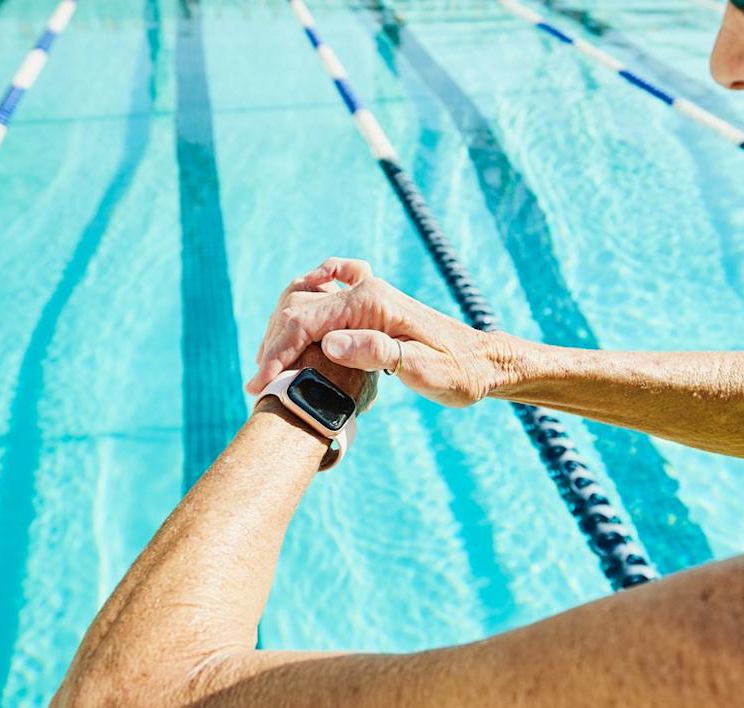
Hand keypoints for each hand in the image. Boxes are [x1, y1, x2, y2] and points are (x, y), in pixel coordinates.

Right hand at [246, 258, 512, 407]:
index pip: (307, 323)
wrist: (484, 362)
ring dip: (283, 327)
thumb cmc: (458, 373)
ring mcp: (370, 293)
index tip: (259, 386)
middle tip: (259, 386)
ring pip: (307, 299)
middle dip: (273, 346)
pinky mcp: (374, 303)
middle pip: (299, 309)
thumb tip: (331, 343)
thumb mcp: (422, 371)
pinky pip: (332, 286)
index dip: (277, 355)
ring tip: (269, 366)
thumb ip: (377, 353)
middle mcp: (368, 289)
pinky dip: (308, 293)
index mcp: (373, 303)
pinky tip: (296, 307)